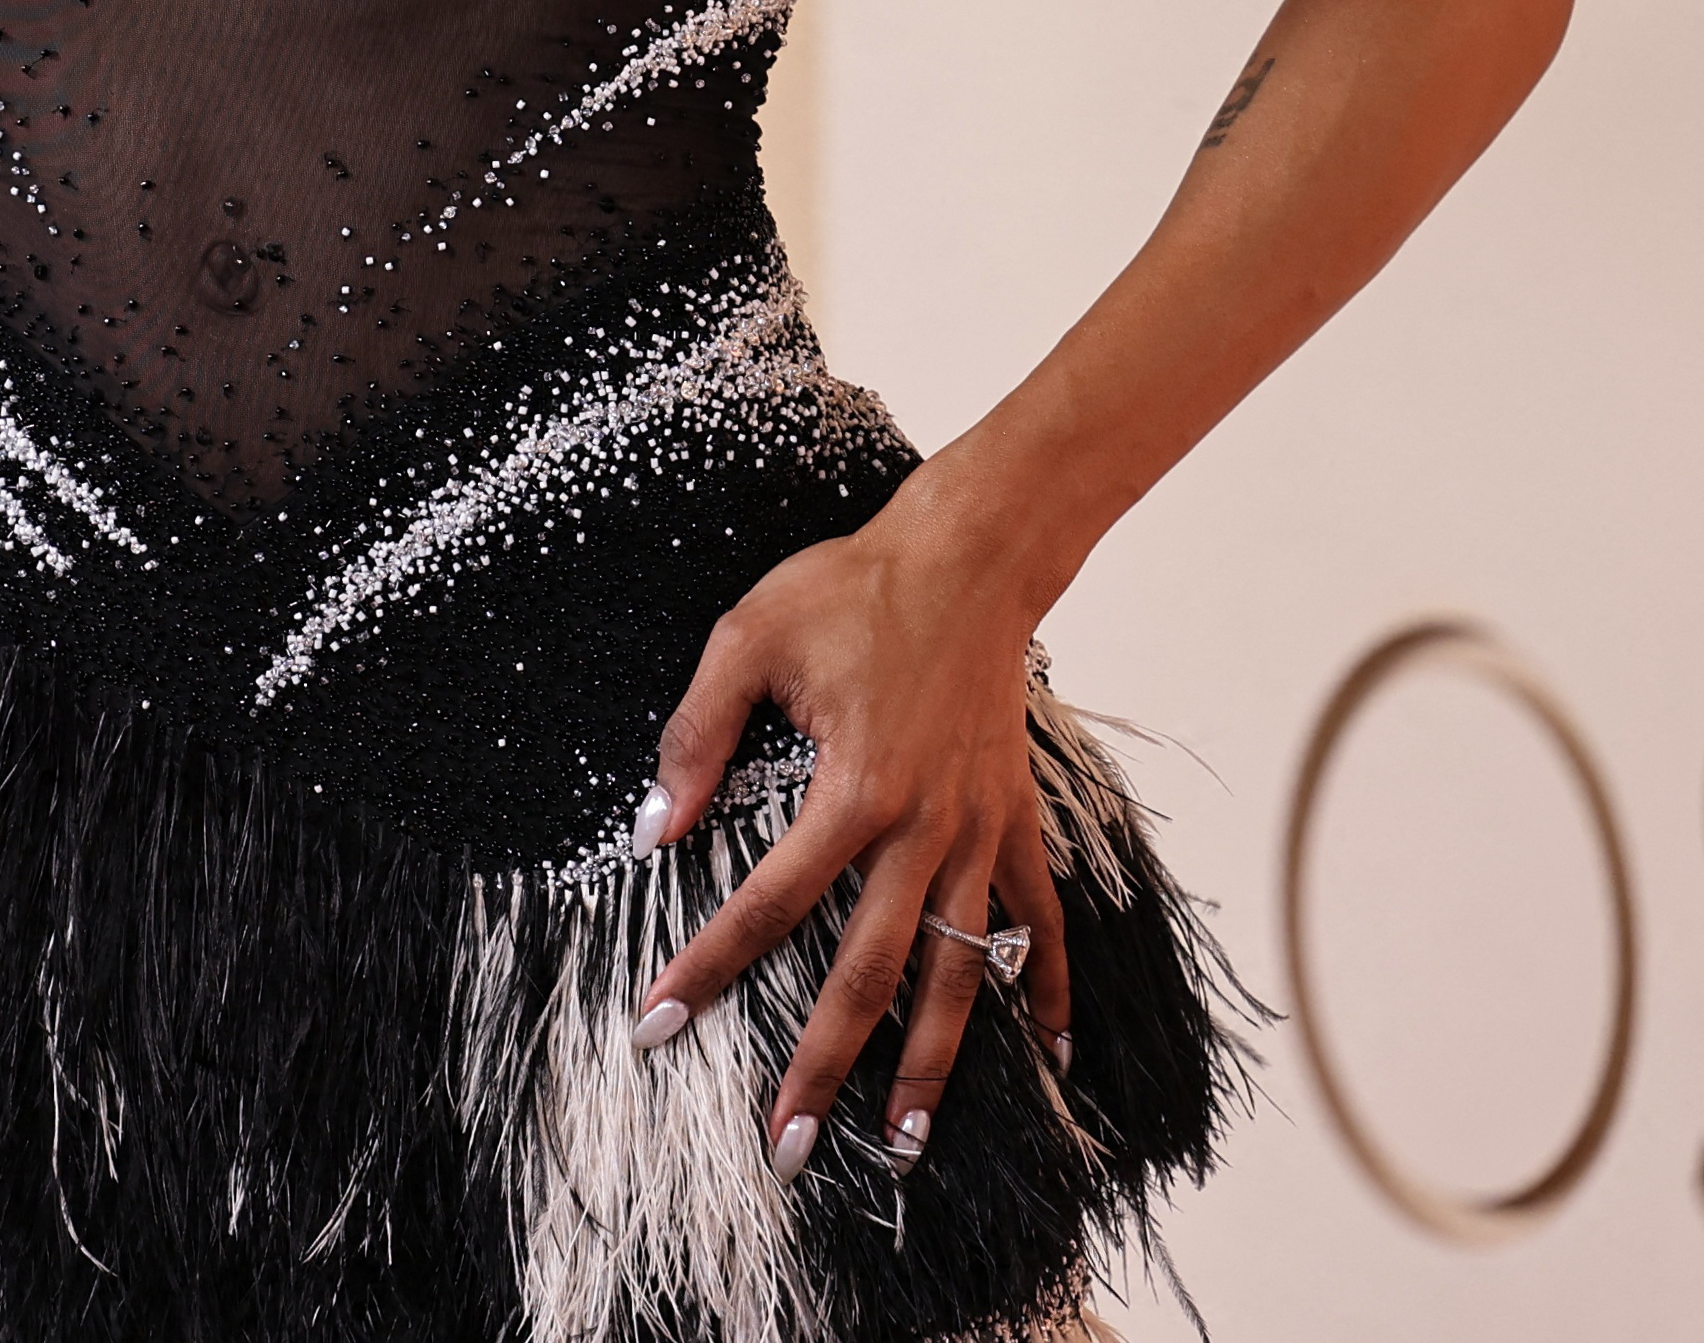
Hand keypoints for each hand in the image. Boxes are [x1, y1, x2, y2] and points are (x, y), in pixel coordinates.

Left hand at [634, 483, 1078, 1175]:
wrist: (970, 554)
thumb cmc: (853, 589)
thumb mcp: (746, 639)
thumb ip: (697, 736)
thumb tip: (653, 828)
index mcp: (854, 790)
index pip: (766, 905)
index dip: (705, 969)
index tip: (655, 1029)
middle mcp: (924, 829)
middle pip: (867, 974)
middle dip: (823, 1068)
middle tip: (787, 1150)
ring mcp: (980, 832)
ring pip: (958, 972)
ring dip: (934, 1064)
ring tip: (907, 1145)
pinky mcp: (1016, 820)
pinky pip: (1040, 921)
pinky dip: (1048, 988)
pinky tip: (1049, 1055)